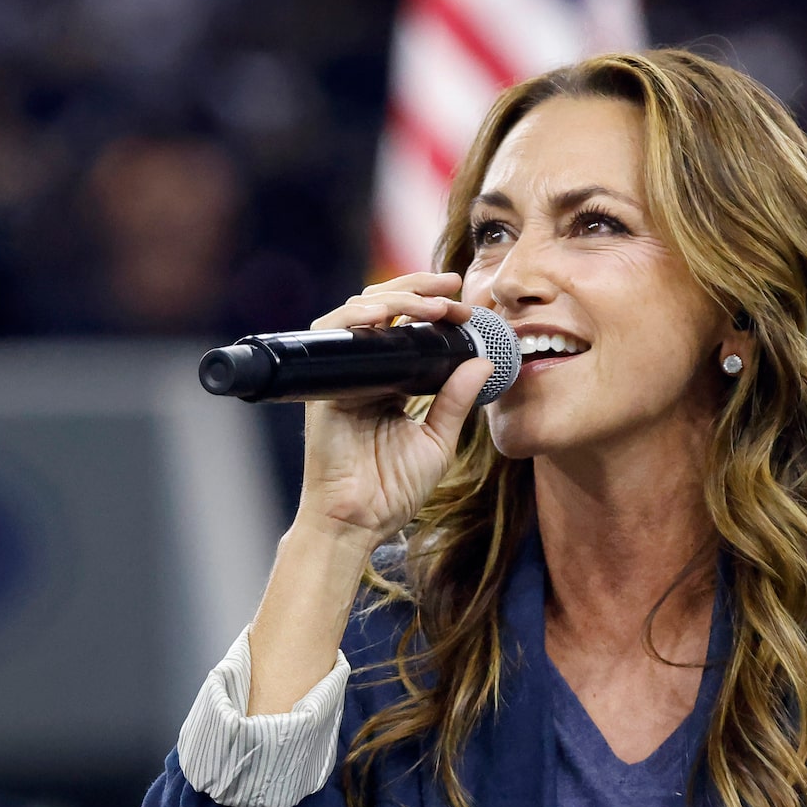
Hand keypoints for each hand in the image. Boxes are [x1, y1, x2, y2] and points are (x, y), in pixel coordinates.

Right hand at [295, 273, 497, 543]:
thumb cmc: (392, 490)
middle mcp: (362, 372)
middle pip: (382, 308)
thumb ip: (457, 401)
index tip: (464, 303)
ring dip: (395, 298)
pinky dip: (357, 317)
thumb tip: (483, 362)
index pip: (406, 327)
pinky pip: (333, 337)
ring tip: (432, 302)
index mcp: (388, 381)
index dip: (431, 306)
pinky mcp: (322, 386)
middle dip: (417, 287)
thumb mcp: (438, 441)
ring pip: (359, 313)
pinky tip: (385, 313)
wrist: (358, 522)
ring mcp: (340, 375)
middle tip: (452, 284)